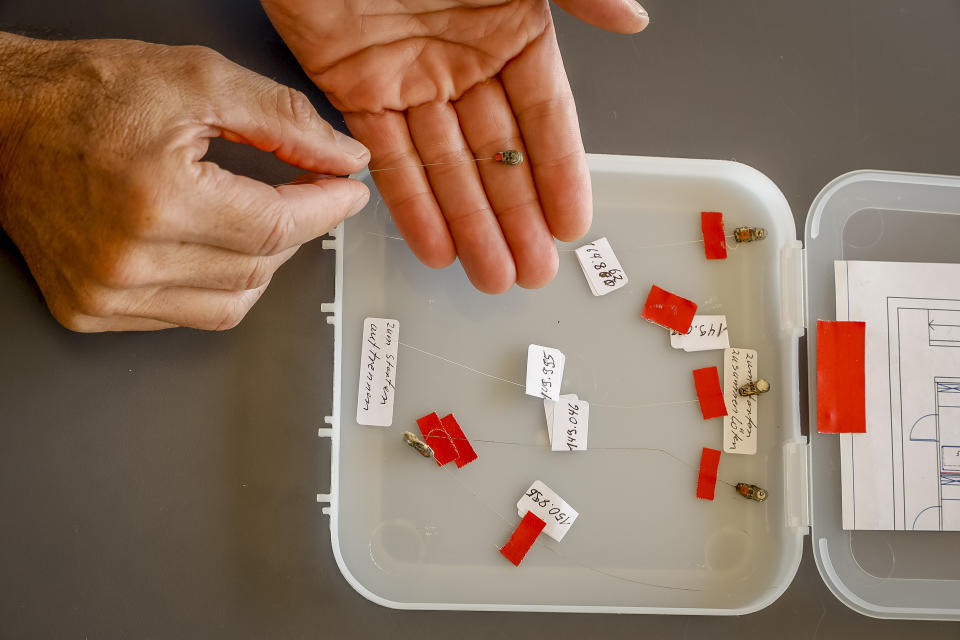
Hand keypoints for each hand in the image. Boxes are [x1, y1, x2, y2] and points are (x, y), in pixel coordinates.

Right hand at [0, 34, 369, 331]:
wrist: (5, 121)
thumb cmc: (85, 95)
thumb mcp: (198, 80)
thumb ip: (283, 121)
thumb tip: (342, 157)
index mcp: (157, 200)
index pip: (277, 226)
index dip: (326, 209)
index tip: (347, 193)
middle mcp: (128, 260)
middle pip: (260, 268)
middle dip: (297, 230)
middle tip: (306, 195)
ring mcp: (106, 295)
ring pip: (232, 305)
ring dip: (262, 263)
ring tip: (256, 218)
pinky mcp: (91, 311)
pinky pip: (187, 317)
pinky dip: (217, 285)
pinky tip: (212, 245)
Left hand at [262, 0, 647, 292]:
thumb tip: (635, 19)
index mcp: (512, 29)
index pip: (545, 117)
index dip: (559, 173)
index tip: (572, 224)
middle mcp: (466, 61)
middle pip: (497, 154)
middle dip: (515, 216)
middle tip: (532, 271)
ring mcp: (412, 79)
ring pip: (446, 166)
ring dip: (468, 223)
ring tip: (489, 275)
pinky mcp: (355, 89)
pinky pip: (388, 156)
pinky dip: (410, 203)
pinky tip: (435, 245)